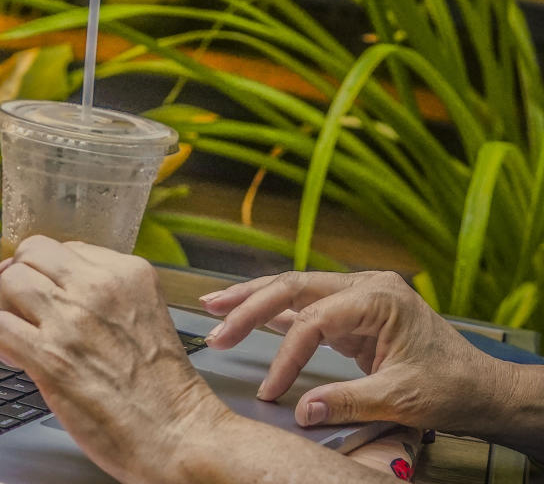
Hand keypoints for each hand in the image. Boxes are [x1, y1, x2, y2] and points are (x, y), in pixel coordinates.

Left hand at [0, 236, 230, 483]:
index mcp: (127, 272)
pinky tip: (16, 358)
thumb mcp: (146, 311)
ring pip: (11, 280)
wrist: (174, 431)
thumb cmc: (161, 384)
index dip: (50, 273)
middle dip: (25, 280)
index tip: (52, 295)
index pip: (64, 247)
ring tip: (24, 333)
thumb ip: (104, 290)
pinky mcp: (49, 356)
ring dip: (9, 307)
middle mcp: (98, 286)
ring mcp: (71, 319)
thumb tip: (50, 279)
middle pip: (32, 253)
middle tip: (32, 311)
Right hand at [200, 271, 511, 434]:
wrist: (482, 387)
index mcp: (378, 299)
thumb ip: (347, 400)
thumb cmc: (451, 386)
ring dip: (254, 299)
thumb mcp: (400, 398)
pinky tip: (247, 312)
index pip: (313, 321)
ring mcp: (358, 296)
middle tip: (214, 320)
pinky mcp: (353, 312)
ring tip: (215, 305)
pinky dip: (275, 311)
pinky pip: (306, 306)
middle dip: (249, 304)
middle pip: (293, 286)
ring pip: (294, 289)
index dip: (285, 356)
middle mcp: (365, 288)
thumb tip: (302, 410)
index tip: (271, 390)